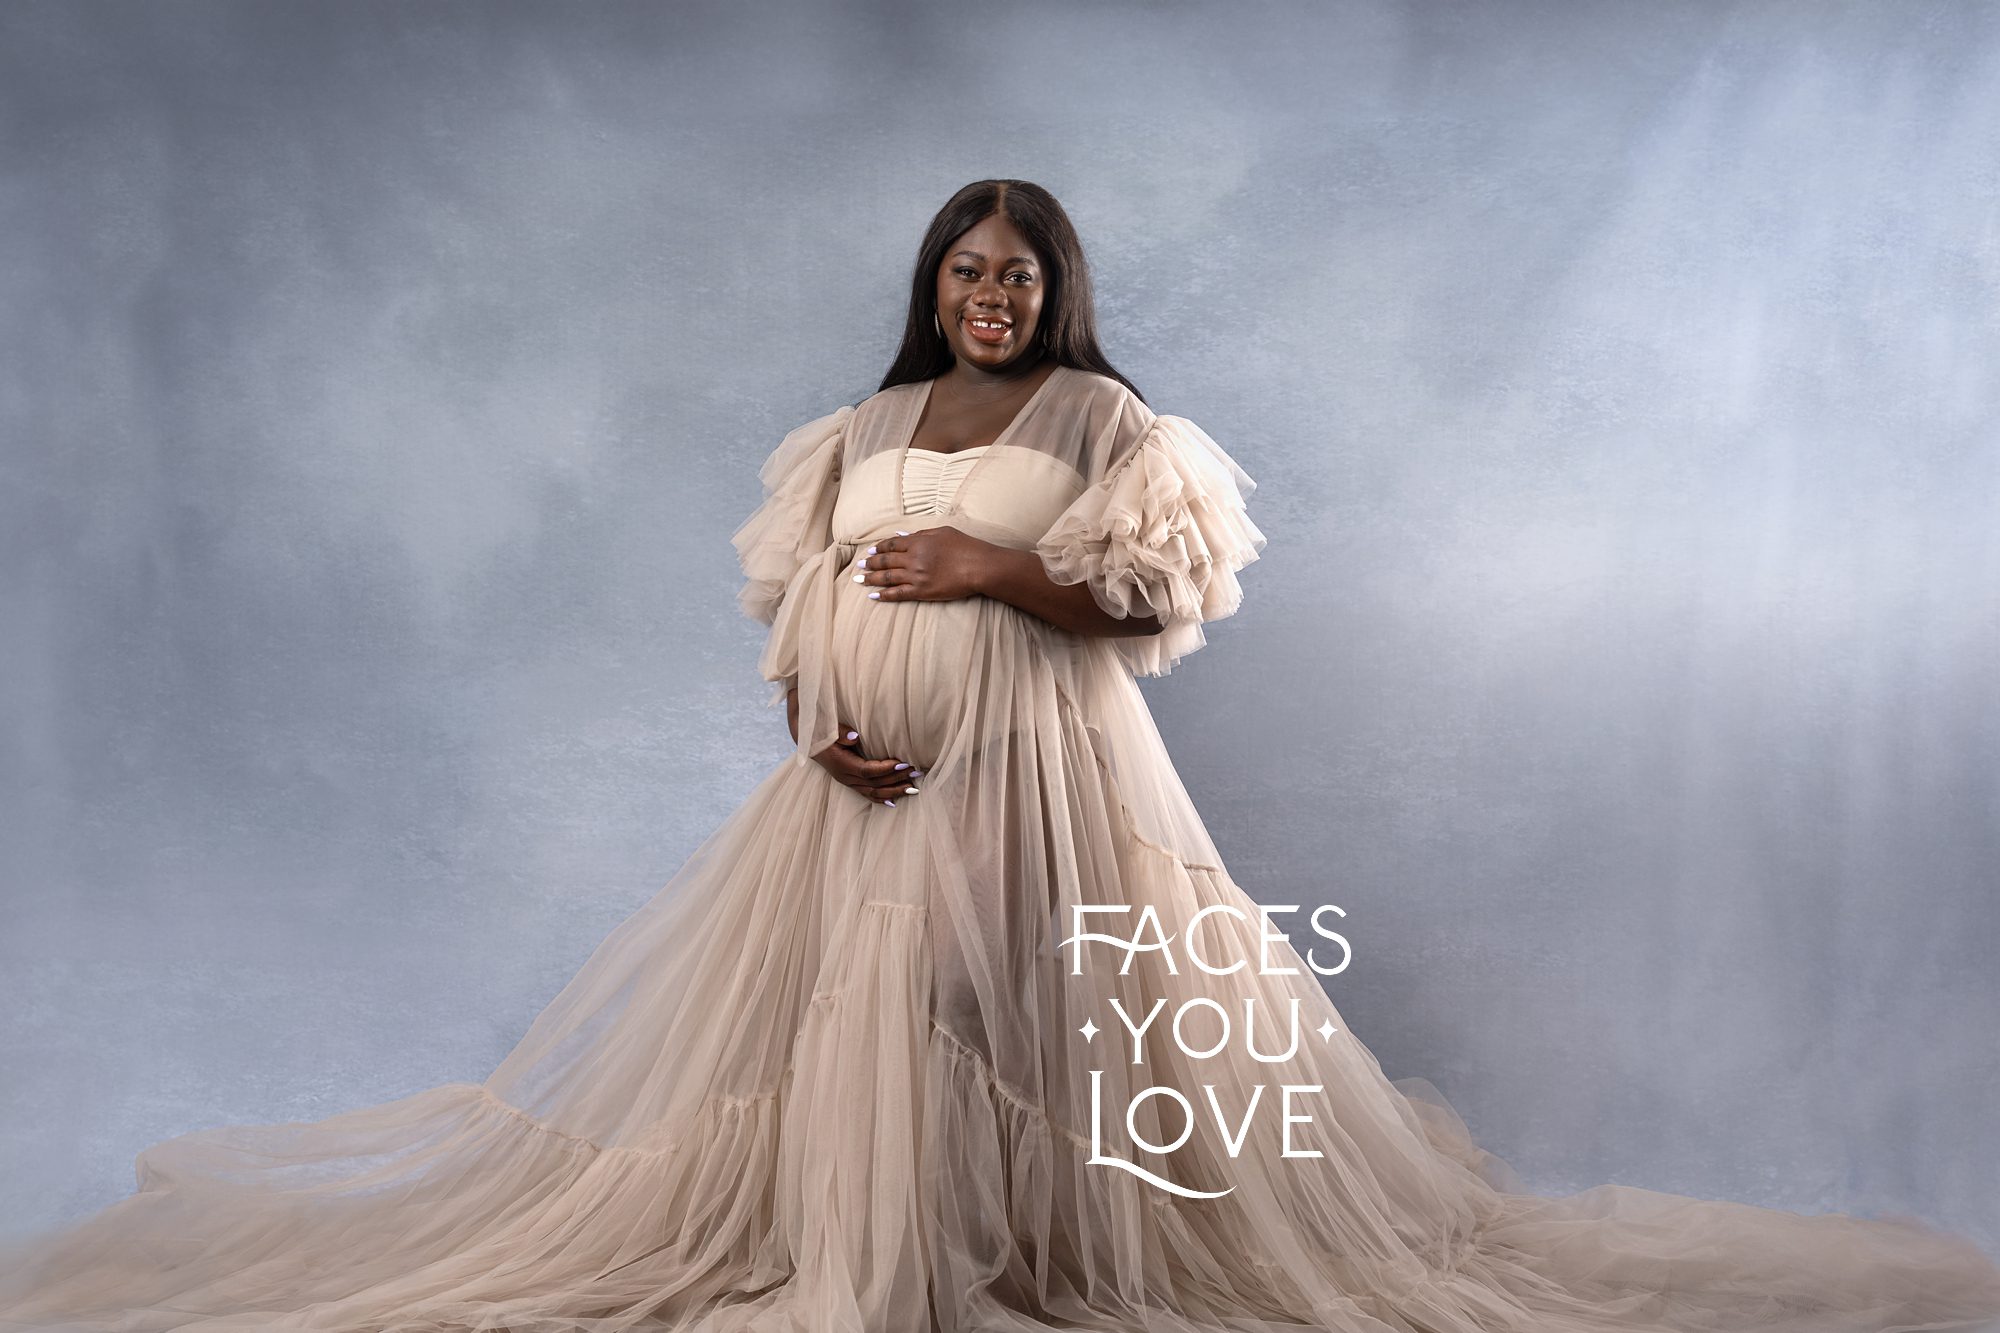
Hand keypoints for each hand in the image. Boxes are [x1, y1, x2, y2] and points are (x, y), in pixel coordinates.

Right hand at [811, 725, 924, 807]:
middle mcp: (845, 776)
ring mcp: (847, 782)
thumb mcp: (827, 730)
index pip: (867, 770)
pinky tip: (895, 801)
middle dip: (896, 779)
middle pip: (874, 783)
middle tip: (915, 772)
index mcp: (841, 764)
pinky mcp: (850, 783)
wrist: (809, 742)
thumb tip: (854, 736)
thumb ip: (840, 733)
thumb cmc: (821, 733)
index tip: (904, 764)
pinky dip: (882, 798)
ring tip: (913, 787)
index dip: (886, 769)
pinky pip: (867, 794)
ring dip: (894, 791)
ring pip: (872, 792)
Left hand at [852, 527, 991, 602]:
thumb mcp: (943, 532)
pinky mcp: (921, 591)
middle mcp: (913, 558)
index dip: (879, 548)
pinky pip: (898, 594)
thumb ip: (920, 534)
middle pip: (885, 560)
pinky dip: (884, 595)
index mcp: (918, 542)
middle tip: (859, 566)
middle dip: (869, 563)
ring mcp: (916, 576)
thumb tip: (900, 536)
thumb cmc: (965, 546)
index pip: (891, 544)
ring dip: (871, 579)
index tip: (870, 551)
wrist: (979, 567)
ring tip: (859, 580)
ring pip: (887, 577)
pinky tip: (873, 596)